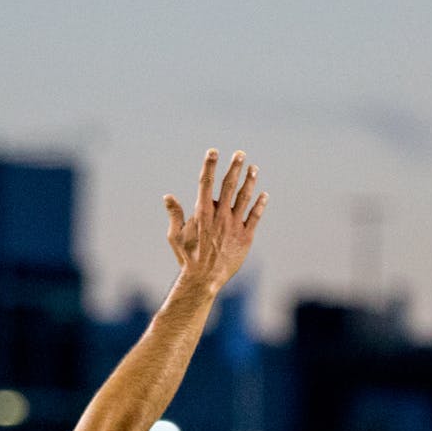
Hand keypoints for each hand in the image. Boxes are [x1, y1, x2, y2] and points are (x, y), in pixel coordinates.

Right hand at [163, 148, 267, 290]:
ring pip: (244, 197)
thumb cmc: (187, 257)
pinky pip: (255, 216)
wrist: (204, 278)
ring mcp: (234, 224)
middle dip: (235, 167)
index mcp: (202, 212)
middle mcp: (220, 215)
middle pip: (228, 185)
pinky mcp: (245, 236)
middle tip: (240, 154)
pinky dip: (260, 204)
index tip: (213, 151)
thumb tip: (167, 197)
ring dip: (250, 181)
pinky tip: (264, 195)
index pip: (206, 182)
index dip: (210, 165)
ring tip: (254, 168)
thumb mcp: (175, 235)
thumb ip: (175, 214)